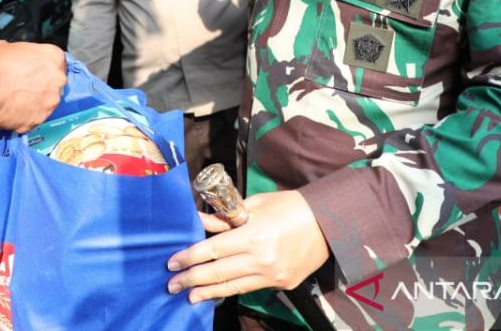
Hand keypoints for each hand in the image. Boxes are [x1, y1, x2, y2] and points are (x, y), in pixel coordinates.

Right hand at [0, 41, 66, 132]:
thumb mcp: (6, 47)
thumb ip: (21, 52)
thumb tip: (16, 57)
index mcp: (55, 57)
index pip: (57, 63)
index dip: (44, 68)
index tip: (34, 73)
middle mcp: (59, 80)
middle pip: (55, 84)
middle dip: (42, 87)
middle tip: (24, 87)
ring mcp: (51, 103)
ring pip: (45, 104)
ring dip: (34, 104)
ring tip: (15, 101)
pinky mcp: (39, 121)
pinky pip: (32, 119)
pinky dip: (23, 118)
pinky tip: (10, 112)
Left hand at [165, 190, 328, 303]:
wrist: (328, 223)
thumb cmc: (290, 207)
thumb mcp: (255, 205)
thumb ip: (226, 218)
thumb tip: (200, 222)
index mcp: (253, 236)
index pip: (212, 250)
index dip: (189, 258)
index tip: (172, 263)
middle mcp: (261, 260)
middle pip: (217, 273)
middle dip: (191, 279)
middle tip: (172, 284)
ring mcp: (272, 275)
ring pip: (232, 287)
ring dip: (207, 292)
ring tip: (189, 295)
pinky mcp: (281, 284)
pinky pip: (250, 288)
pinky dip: (231, 290)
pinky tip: (218, 291)